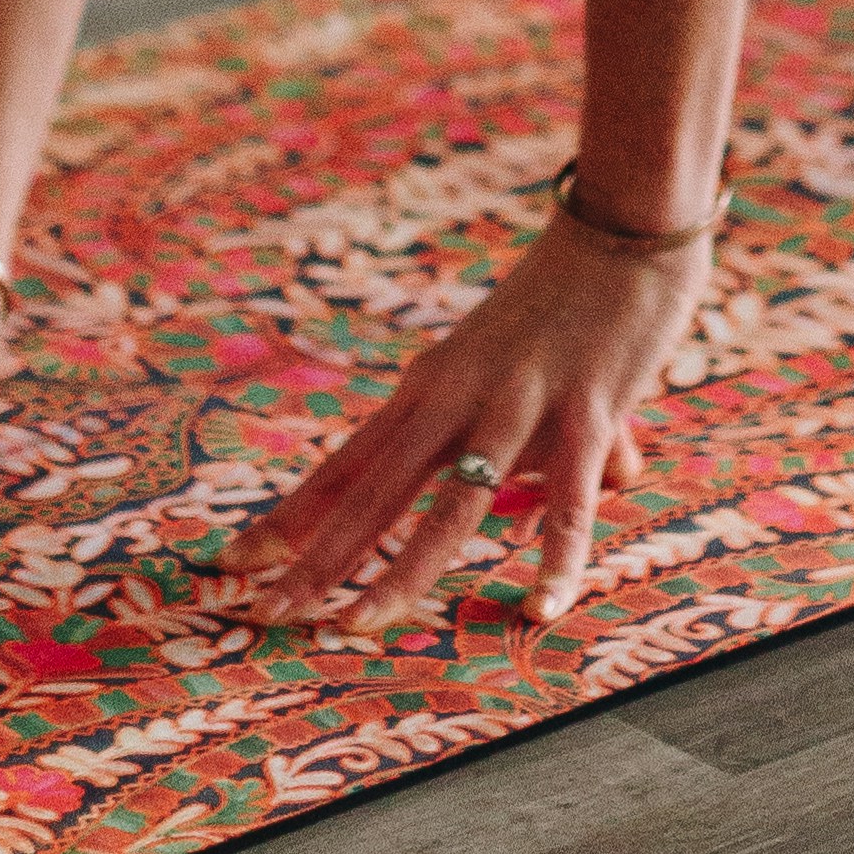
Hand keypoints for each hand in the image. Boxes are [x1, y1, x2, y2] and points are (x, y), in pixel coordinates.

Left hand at [230, 210, 701, 637]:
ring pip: (450, 508)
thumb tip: (557, 502)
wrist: (620, 226)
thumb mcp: (506, 369)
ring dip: (400, 572)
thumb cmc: (564, 302)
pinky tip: (540, 608)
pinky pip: (569, 501)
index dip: (289, 517)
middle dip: (317, 560)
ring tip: (356, 627)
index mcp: (426, 387)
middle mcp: (456, 398)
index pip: (344, 466)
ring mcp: (517, 406)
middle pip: (373, 495)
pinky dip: (555, 557)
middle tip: (263, 615)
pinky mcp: (586, 412)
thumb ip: (520, 443)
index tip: (232, 565)